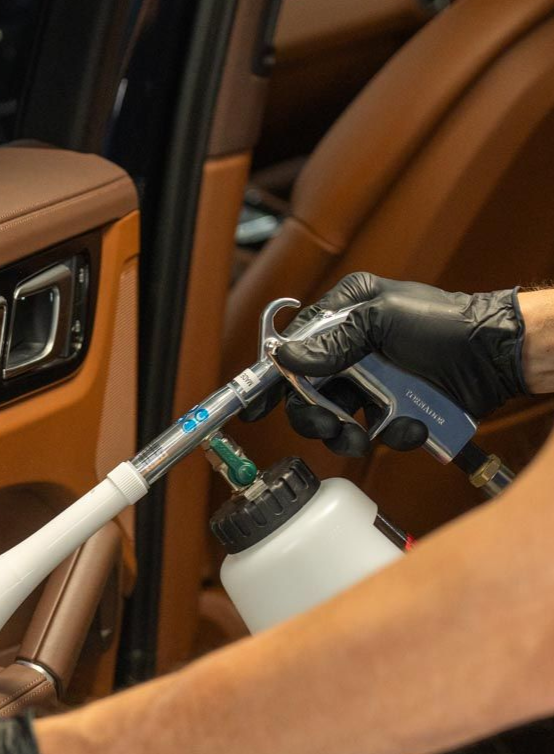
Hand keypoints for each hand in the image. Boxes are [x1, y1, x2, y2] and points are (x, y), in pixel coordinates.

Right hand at [271, 272, 526, 455]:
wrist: (495, 356)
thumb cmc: (446, 324)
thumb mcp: (382, 321)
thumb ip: (331, 342)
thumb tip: (285, 358)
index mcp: (346, 315)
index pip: (294, 348)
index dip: (273, 378)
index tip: (257, 406)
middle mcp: (353, 350)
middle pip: (308, 393)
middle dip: (315, 416)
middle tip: (330, 426)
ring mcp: (372, 383)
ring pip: (336, 421)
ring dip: (347, 435)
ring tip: (366, 438)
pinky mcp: (392, 410)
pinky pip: (374, 433)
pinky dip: (390, 434)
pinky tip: (410, 423)